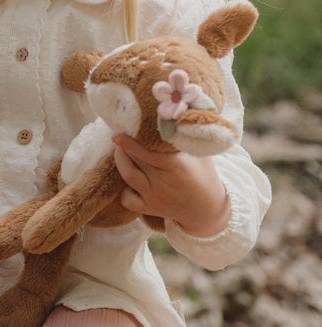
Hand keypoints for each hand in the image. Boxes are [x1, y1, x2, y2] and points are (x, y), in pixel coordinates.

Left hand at [112, 134, 229, 236]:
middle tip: (121, 136)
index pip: (148, 153)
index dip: (131, 143)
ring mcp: (155, 198)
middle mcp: (164, 183)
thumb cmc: (203, 175)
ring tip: (121, 151)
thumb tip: (168, 116)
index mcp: (178, 167)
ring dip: (121, 161)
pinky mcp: (149, 209)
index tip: (118, 133)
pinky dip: (124, 188)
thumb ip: (182, 138)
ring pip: (128, 176)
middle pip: (135, 161)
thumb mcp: (199, 154)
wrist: (208, 209)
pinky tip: (129, 178)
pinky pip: (127, 198)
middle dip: (124, 147)